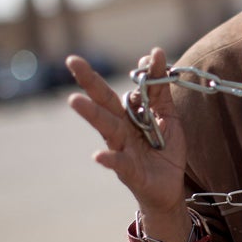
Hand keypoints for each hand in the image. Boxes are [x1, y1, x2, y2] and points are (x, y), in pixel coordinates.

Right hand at [66, 49, 190, 241]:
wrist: (169, 187)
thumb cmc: (164, 149)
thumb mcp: (167, 115)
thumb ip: (159, 89)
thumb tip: (152, 55)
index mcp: (131, 114)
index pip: (131, 88)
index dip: (141, 73)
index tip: (150, 56)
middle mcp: (121, 128)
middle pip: (105, 101)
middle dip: (89, 81)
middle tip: (72, 61)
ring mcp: (122, 148)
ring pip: (107, 128)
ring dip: (91, 114)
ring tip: (75, 100)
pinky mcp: (128, 171)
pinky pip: (117, 164)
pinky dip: (108, 160)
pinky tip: (99, 155)